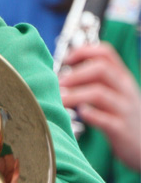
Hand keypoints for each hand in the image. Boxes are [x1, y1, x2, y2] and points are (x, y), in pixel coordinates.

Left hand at [59, 42, 140, 170]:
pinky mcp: (122, 130)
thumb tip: (61, 75)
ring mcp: (125, 109)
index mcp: (122, 77)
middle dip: (75, 73)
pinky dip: (91, 115)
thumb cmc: (121, 117)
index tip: (65, 60)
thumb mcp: (114, 94)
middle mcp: (125, 89)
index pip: (105, 53)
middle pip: (101, 69)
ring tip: (59, 99)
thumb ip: (94, 82)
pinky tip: (79, 113)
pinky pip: (106, 120)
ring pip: (99, 93)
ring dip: (75, 94)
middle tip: (58, 83)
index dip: (83, 51)